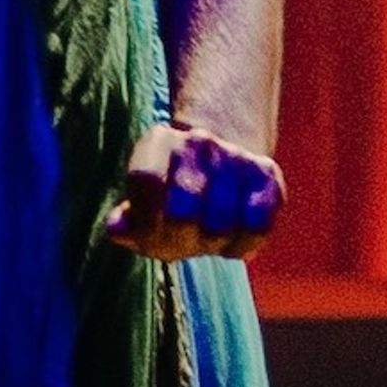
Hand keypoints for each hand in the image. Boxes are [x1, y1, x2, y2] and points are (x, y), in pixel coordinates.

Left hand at [112, 122, 282, 256]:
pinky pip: (257, 228)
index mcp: (157, 141)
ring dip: (210, 245)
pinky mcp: (268, 175)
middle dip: (179, 242)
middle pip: (182, 214)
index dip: (145, 221)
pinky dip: (241, 246)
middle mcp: (198, 141)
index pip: (147, 181)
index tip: (150, 233)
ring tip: (205, 235)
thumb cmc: (171, 199)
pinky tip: (231, 238)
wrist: (222, 166)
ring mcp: (235, 155)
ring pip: (220, 226)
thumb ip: (126, 223)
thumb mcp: (141, 206)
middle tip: (181, 241)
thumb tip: (118, 230)